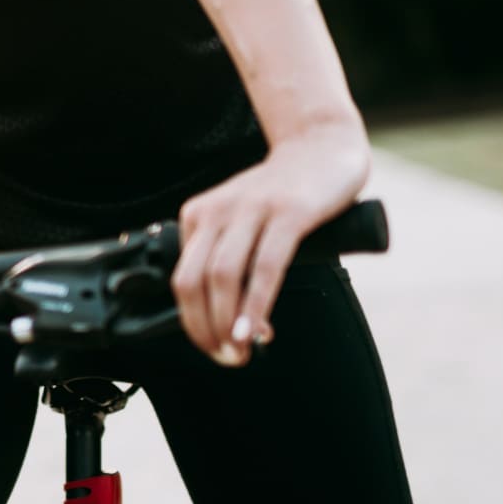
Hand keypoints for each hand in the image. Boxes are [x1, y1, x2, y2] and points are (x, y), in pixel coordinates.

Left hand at [170, 135, 369, 365]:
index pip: (181, 278)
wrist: (321, 146)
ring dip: (227, 322)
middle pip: (193, 280)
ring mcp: (252, 209)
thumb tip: (228, 318)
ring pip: (223, 276)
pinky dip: (256, 304)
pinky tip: (257, 329)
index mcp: (199, 215)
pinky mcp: (288, 213)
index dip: (191, 320)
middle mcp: (218, 210)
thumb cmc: (282, 193)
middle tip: (225, 357)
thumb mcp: (241, 220)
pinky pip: (264, 267)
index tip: (210, 346)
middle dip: (203, 328)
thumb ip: (230, 257)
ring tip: (240, 352)